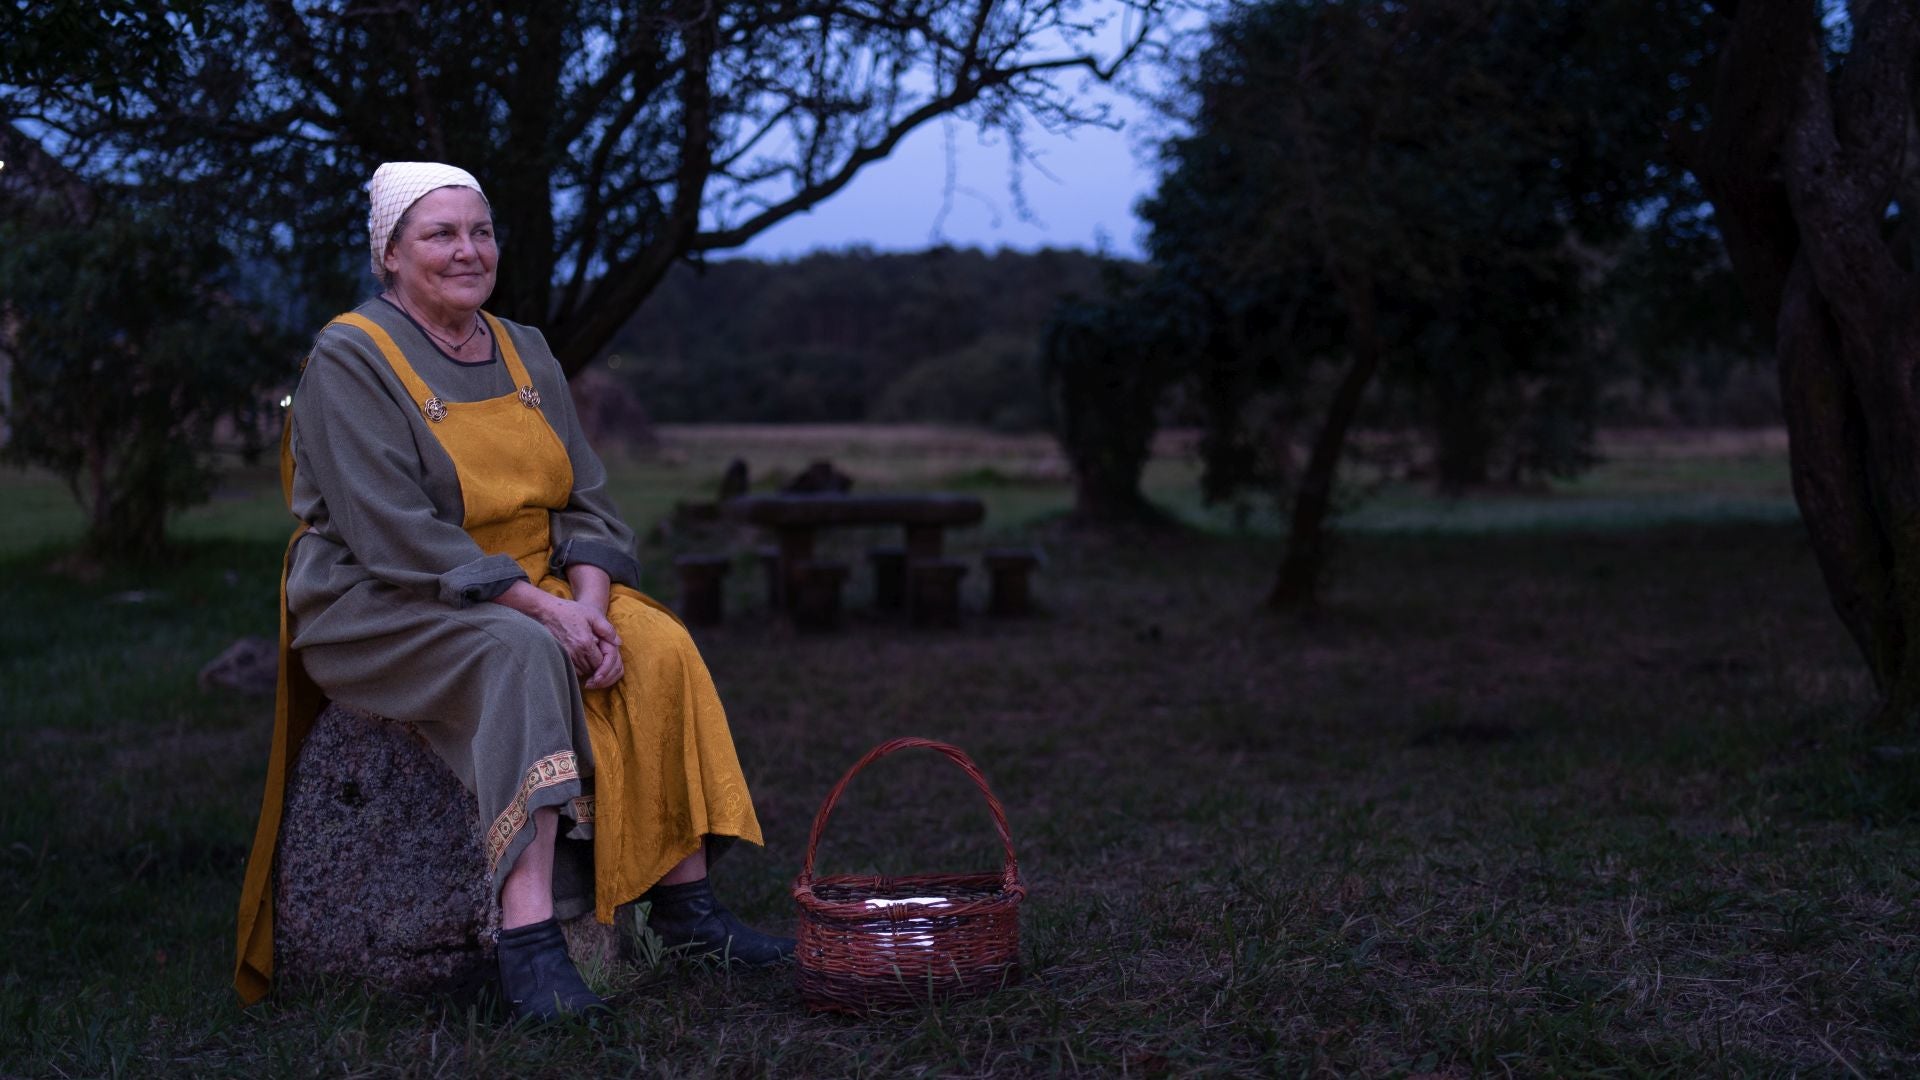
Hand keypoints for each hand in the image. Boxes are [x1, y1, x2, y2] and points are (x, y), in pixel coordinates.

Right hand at [493, 582, 621, 684]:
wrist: (547, 611)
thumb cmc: (571, 611)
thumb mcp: (593, 615)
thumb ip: (607, 629)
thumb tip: (618, 642)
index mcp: (585, 643)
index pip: (600, 663)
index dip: (605, 660)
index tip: (603, 652)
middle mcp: (575, 653)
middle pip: (592, 669)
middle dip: (597, 664)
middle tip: (597, 652)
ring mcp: (565, 656)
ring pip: (582, 671)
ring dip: (588, 666)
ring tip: (588, 652)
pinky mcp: (558, 657)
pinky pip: (572, 669)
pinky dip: (578, 666)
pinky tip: (579, 655)